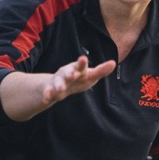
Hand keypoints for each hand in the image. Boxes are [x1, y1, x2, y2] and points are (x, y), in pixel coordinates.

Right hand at [1, 56, 116, 121]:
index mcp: (77, 69)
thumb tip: (113, 63)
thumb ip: (100, 70)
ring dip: (59, 86)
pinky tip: (45, 100)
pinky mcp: (50, 90)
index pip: (80, 65)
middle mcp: (66, 73)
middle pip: (67, 73)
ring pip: (58, 83)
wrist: (58, 85)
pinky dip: (47, 96)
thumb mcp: (89, 75)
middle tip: (72, 74)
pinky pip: (48, 93)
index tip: (83, 59)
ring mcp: (58, 81)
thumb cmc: (78, 78)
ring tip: (60, 90)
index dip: (82, 62)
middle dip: (69, 73)